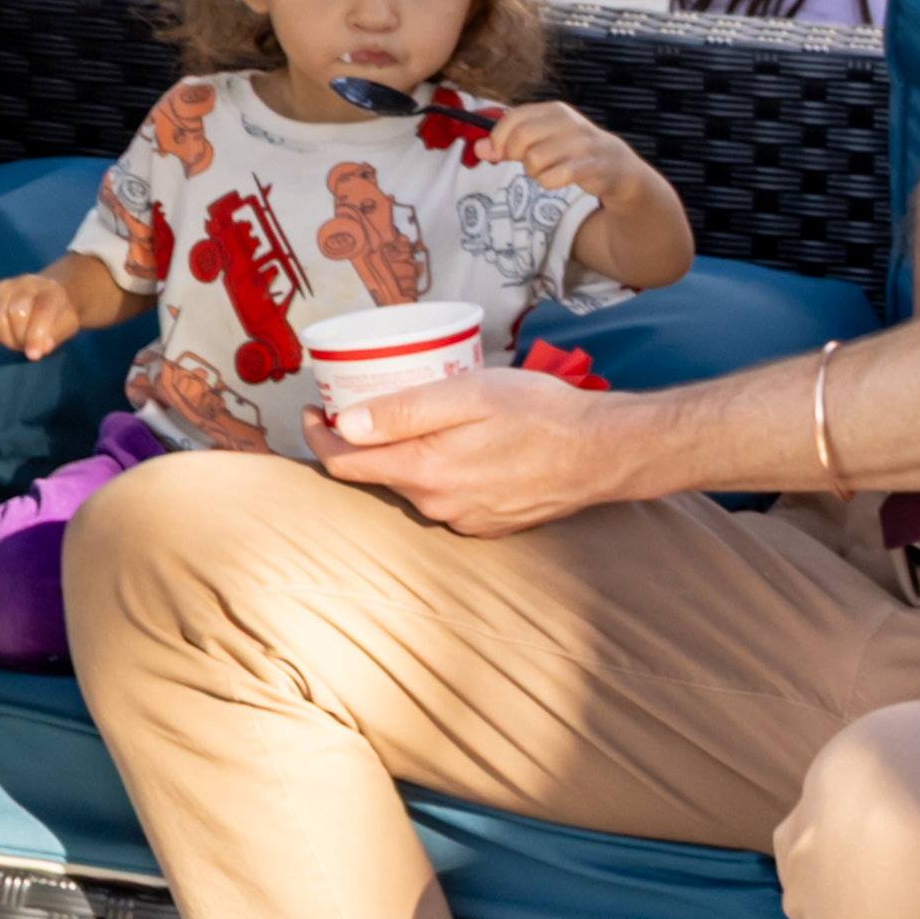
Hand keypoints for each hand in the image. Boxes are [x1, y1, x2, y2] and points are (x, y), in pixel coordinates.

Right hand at [0, 264, 87, 358]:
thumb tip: (42, 347)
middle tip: (26, 345)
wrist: (43, 296)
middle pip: (15, 314)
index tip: (33, 355)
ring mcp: (4, 286)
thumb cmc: (57, 316)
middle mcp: (27, 283)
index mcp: (52, 291)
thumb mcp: (68, 325)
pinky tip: (2, 334)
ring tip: (16, 340)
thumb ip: (57, 335)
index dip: (35, 336)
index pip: (41, 312)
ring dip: (6, 338)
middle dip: (20, 338)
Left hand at [311, 354, 647, 535]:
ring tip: (430, 416)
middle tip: (375, 398)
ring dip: (410, 454)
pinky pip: (448, 496)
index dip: (320, 435)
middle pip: (379, 473)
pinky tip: (467, 445)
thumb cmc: (541, 413)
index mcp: (425, 472)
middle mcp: (438, 506)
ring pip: (416, 484)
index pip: (344, 464)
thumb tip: (346, 424)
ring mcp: (464, 519)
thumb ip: (404, 411)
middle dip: (368, 439)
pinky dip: (444, 471)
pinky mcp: (488, 524)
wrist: (606, 452)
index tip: (313, 410)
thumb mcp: (469, 394)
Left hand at [482, 100, 633, 203]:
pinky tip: (557, 178)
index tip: (498, 152)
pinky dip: (548, 182)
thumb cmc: (569, 151)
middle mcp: (568, 122)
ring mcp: (581, 143)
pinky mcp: (590, 165)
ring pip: (534, 159)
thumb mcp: (539, 141)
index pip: (513, 117)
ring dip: (532, 171)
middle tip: (524, 162)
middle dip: (514, 155)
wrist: (614, 165)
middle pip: (521, 137)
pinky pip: (554, 177)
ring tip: (544, 170)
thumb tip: (477, 148)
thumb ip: (507, 144)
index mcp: (553, 110)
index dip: (498, 138)